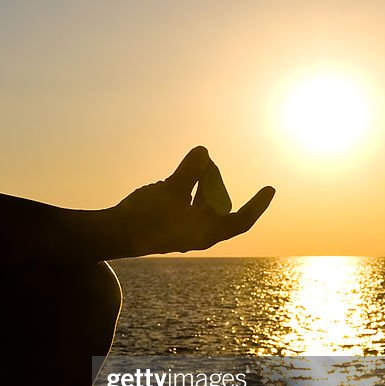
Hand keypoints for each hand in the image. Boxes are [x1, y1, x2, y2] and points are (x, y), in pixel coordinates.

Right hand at [112, 146, 274, 256]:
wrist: (114, 234)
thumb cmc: (145, 217)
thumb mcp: (171, 189)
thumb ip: (189, 171)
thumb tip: (204, 151)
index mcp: (205, 233)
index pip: (240, 220)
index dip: (257, 205)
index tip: (270, 189)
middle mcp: (196, 234)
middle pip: (218, 207)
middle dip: (215, 183)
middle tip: (207, 162)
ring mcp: (181, 231)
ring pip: (201, 206)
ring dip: (201, 186)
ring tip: (196, 167)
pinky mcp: (167, 227)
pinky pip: (186, 208)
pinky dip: (188, 193)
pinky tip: (179, 180)